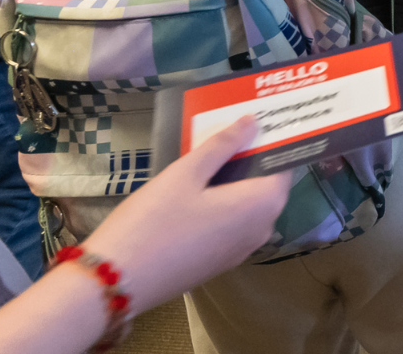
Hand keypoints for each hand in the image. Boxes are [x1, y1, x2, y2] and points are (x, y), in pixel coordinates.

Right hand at [82, 117, 291, 313]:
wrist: (118, 282)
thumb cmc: (154, 220)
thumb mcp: (186, 173)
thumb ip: (222, 146)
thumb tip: (252, 123)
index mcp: (262, 204)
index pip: (284, 165)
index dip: (273, 142)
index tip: (259, 120)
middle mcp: (262, 229)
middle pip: (267, 184)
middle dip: (252, 158)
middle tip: (230, 129)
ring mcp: (242, 250)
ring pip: (249, 205)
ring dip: (236, 180)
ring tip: (212, 153)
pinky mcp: (220, 262)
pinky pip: (233, 223)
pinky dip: (225, 203)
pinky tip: (199, 188)